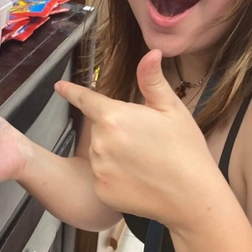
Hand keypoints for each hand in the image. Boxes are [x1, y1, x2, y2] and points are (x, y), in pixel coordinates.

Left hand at [54, 49, 216, 228]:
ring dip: (113, 154)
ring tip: (144, 162)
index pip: (86, 100)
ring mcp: (98, 169)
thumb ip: (152, 80)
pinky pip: (101, 177)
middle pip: (99, 128)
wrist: (192, 198)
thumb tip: (152, 52)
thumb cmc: (185, 149)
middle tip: (145, 140)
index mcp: (114, 117)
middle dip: (115, 129)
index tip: (59, 86)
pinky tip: (137, 179)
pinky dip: (114, 176)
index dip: (72, 92)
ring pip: (99, 153)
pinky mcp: (100, 191)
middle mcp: (100, 142)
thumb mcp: (171, 109)